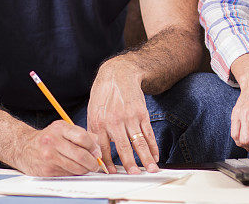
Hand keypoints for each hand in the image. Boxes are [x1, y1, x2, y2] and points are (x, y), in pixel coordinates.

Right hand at [14, 120, 101, 175]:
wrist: (24, 148)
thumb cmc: (47, 138)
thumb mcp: (63, 129)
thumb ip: (82, 135)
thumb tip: (98, 146)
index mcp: (59, 128)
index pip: (82, 137)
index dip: (94, 147)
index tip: (97, 152)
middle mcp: (53, 141)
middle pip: (80, 155)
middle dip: (92, 162)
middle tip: (95, 164)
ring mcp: (49, 157)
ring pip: (76, 168)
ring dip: (85, 170)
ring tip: (85, 167)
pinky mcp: (47, 170)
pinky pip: (67, 174)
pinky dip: (74, 173)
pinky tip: (72, 169)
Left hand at [87, 59, 159, 173]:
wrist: (118, 74)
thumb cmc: (103, 94)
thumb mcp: (93, 111)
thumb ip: (94, 131)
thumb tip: (96, 151)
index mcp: (99, 123)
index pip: (103, 148)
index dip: (108, 163)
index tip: (113, 173)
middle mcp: (114, 121)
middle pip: (123, 147)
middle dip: (129, 164)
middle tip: (134, 175)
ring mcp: (129, 117)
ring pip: (139, 142)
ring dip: (146, 157)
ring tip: (151, 169)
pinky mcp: (141, 113)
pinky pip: (148, 133)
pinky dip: (153, 145)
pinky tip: (155, 155)